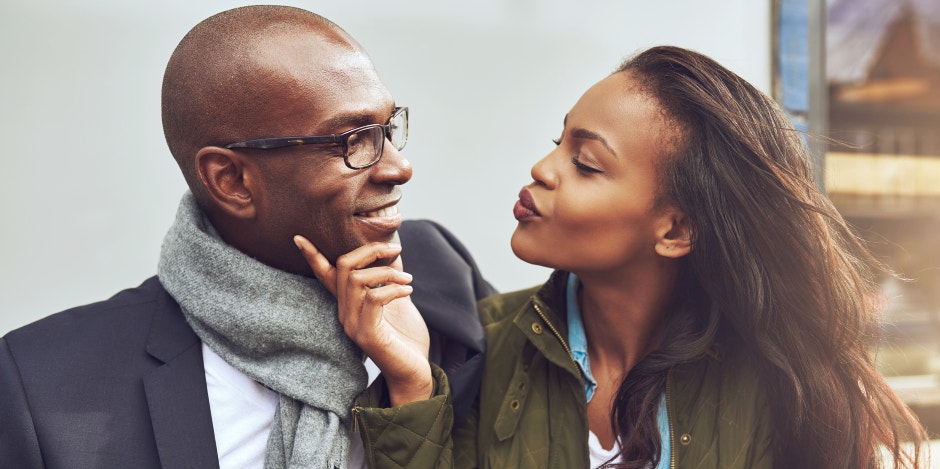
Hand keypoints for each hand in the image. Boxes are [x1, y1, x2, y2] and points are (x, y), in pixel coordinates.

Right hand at [294, 235, 432, 404]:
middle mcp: (344, 313)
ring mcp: (352, 325)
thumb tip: (393, 251)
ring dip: (388, 272)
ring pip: (358, 279)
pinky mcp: (367, 334)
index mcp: (348, 304)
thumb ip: (389, 279)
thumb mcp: (397, 301)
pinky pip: (374, 298)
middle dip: (370, 251)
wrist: (414, 373)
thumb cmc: (406, 338)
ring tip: (408, 279)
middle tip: (396, 251)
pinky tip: (408, 291)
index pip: (326, 276)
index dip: (313, 256)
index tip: (298, 237)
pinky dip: (393, 288)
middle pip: (345, 266)